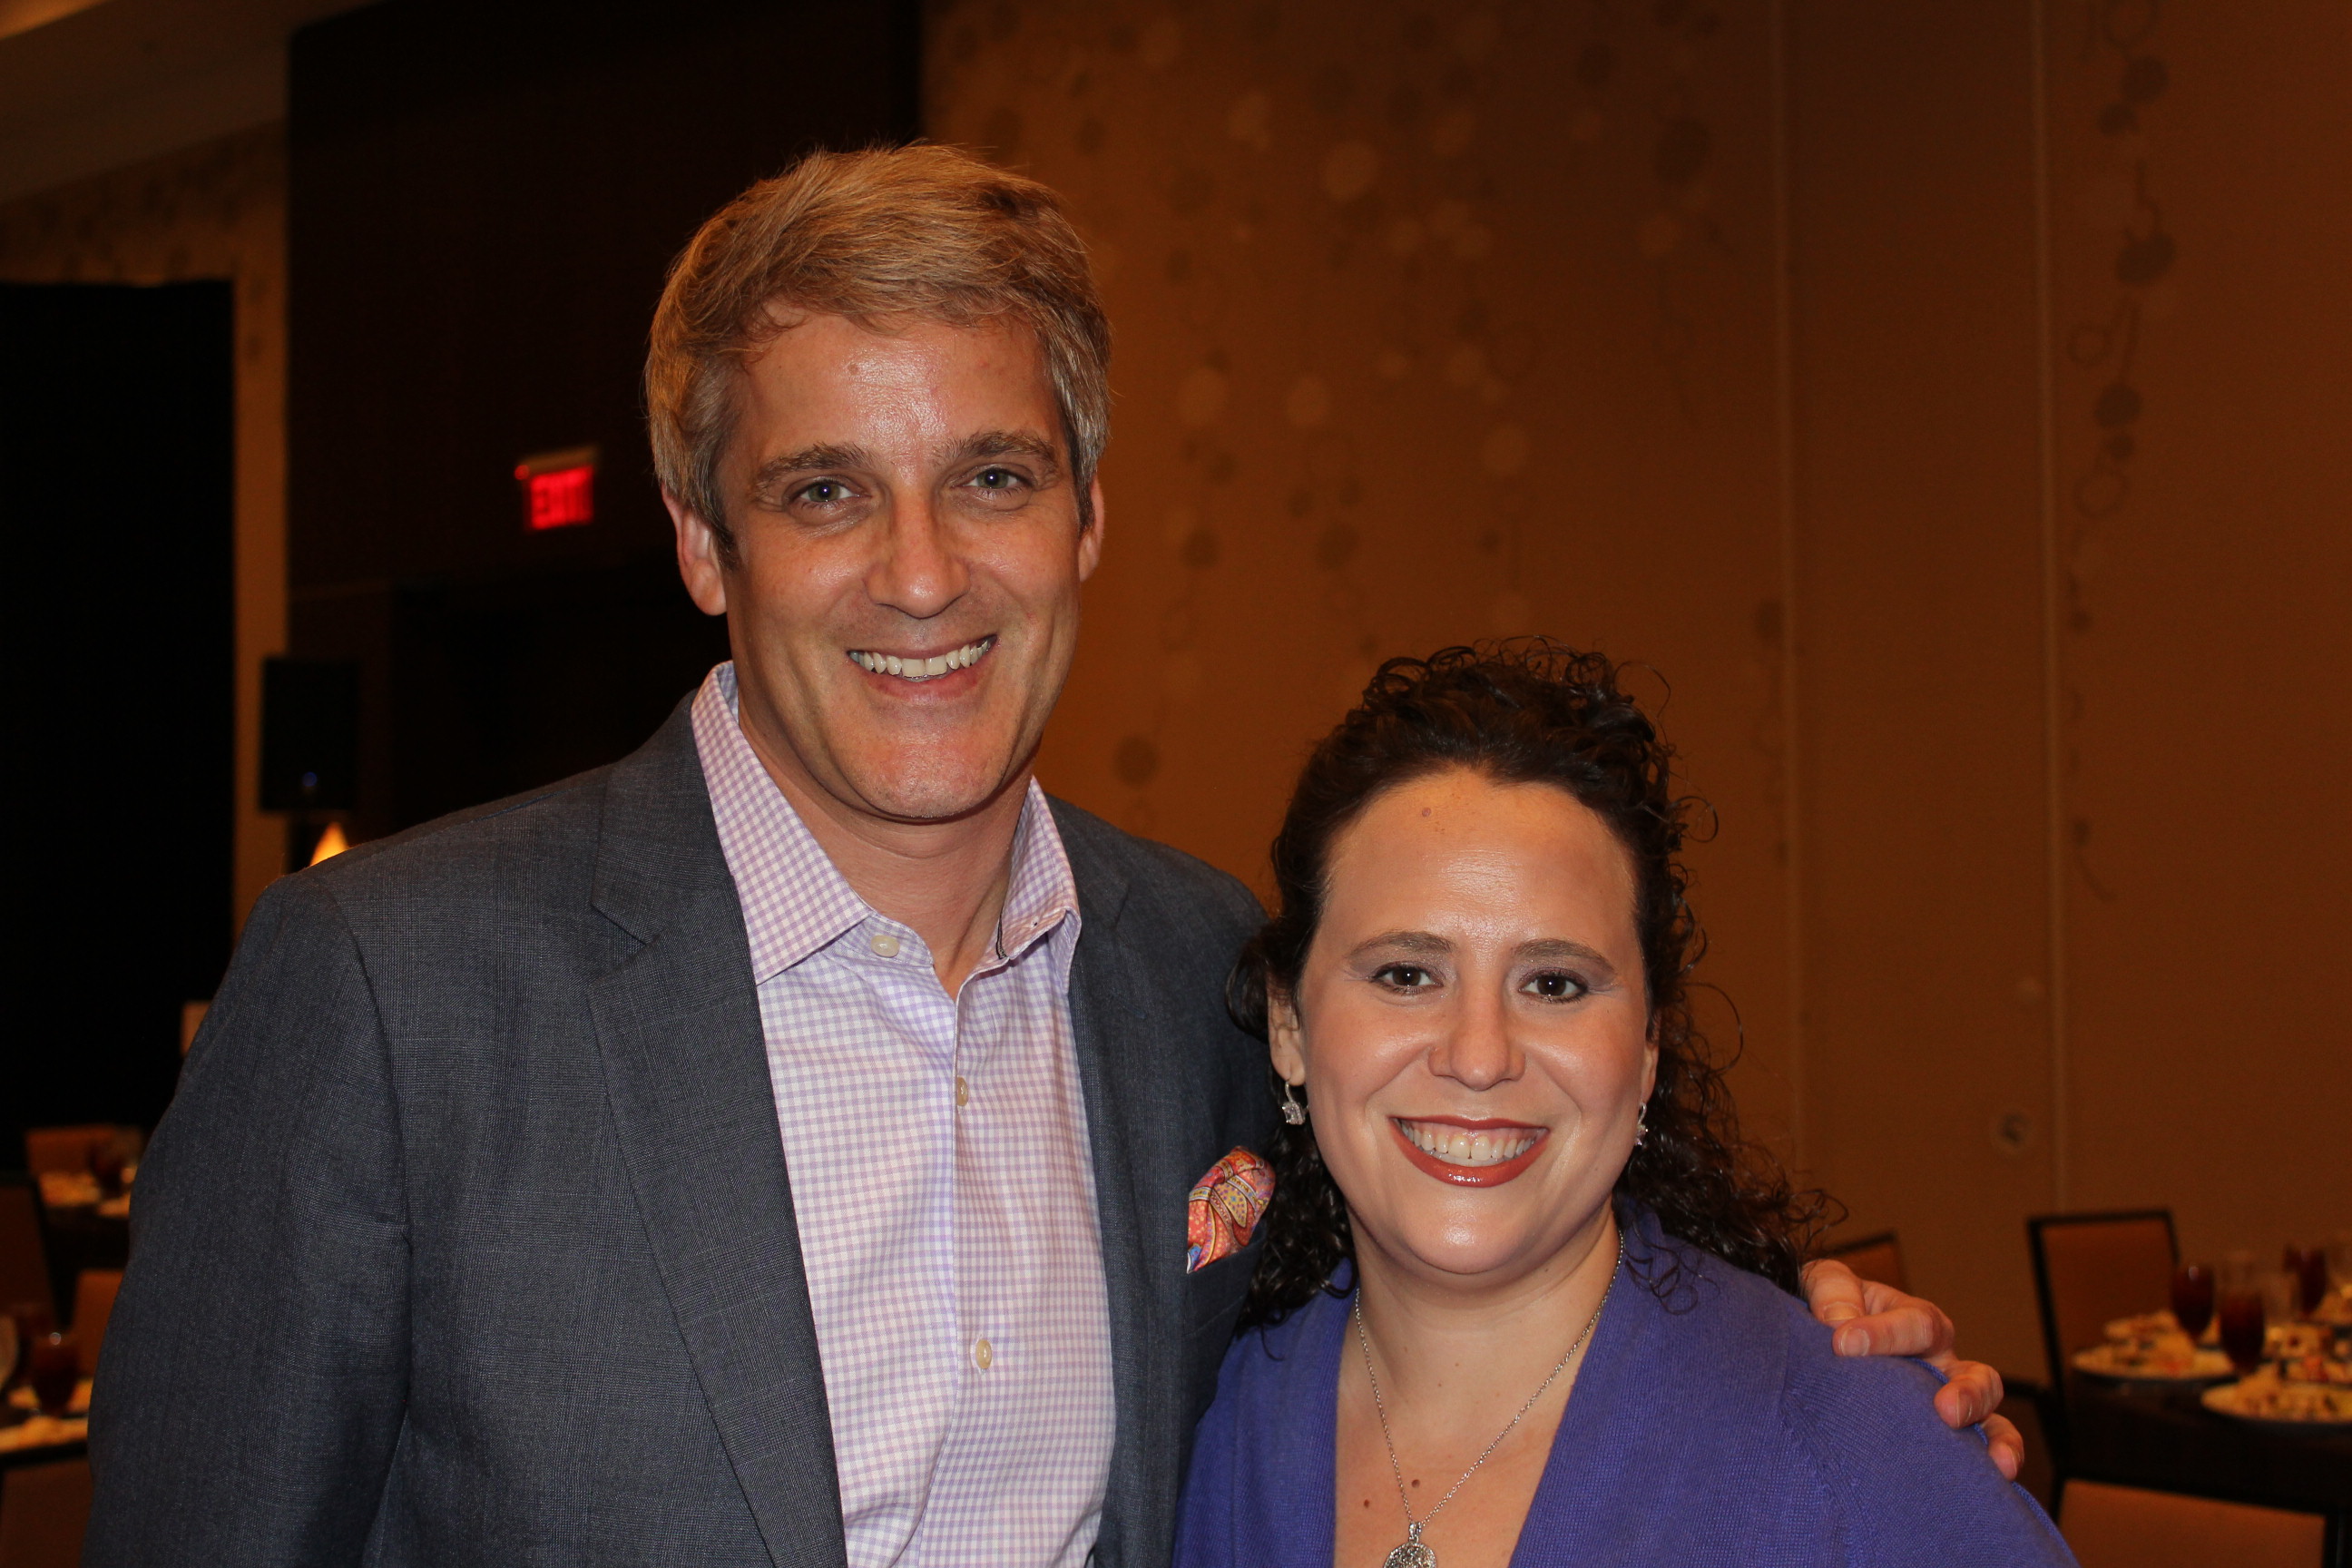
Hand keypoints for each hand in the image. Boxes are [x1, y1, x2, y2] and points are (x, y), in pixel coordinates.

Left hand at [1800, 1259, 2024, 1481]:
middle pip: (1975, 1375)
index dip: (1883, 1334)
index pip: (1917, 1325)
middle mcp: (1941, 1363)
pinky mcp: (1937, 1436)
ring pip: (1990, 1418)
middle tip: (1946, 1410)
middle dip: (1967, 1394)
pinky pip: (1977, 1454)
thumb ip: (1833, 1293)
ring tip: (1995, 1461)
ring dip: (1995, 1438)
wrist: (1823, 1335)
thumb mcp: (1827, 1283)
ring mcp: (1945, 1401)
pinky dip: (1992, 1465)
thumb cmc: (1832, 1305)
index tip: (1843, 1344)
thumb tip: (1840, 1323)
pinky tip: (1997, 1481)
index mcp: (1916, 1320)